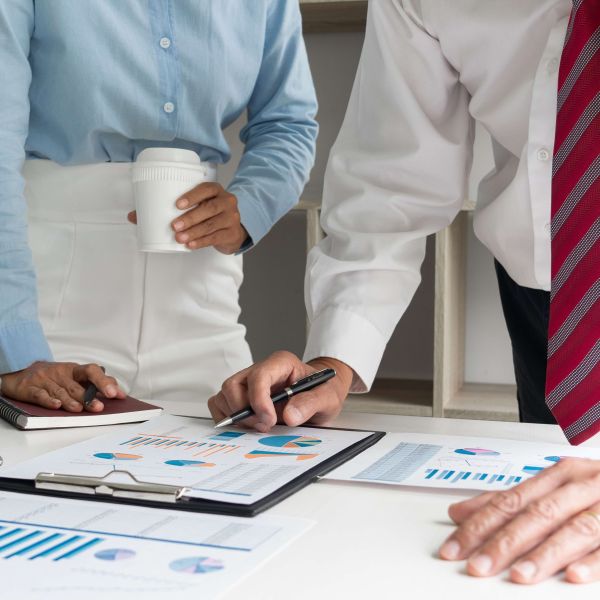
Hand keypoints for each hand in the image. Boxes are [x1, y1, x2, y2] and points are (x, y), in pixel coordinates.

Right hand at [0, 361, 125, 412]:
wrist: (21, 373)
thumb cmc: (54, 376)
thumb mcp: (74, 375)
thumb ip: (95, 383)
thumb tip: (117, 391)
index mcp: (74, 370)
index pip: (91, 371)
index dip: (103, 381)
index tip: (114, 393)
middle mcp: (60, 374)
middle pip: (76, 385)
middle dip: (88, 397)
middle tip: (99, 406)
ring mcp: (45, 380)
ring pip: (60, 392)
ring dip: (71, 401)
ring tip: (80, 409)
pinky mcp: (30, 388)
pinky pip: (39, 395)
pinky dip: (48, 400)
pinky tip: (56, 405)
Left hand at [127, 182, 247, 253]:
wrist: (232, 231)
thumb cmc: (208, 215)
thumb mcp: (195, 207)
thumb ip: (167, 209)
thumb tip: (134, 216)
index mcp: (215, 191)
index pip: (206, 189)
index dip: (192, 195)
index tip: (177, 205)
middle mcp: (226, 202)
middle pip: (210, 208)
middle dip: (190, 218)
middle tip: (174, 226)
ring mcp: (231, 218)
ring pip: (212, 224)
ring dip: (194, 232)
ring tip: (179, 238)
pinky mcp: (231, 233)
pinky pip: (215, 237)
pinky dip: (202, 242)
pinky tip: (191, 245)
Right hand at [208, 351, 353, 432]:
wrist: (321, 394)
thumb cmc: (323, 390)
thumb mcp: (328, 397)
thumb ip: (311, 403)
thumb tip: (290, 415)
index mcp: (280, 363)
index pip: (258, 376)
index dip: (259, 400)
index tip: (269, 420)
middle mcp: (260, 370)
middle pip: (233, 385)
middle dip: (244, 410)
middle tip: (265, 426)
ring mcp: (247, 383)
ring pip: (223, 395)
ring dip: (236, 416)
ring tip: (259, 426)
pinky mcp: (241, 397)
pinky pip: (220, 404)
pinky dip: (227, 418)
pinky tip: (247, 426)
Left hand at [439, 458, 599, 583]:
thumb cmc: (597, 490)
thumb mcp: (550, 490)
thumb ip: (507, 501)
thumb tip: (459, 512)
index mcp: (556, 476)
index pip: (508, 501)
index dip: (478, 524)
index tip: (454, 547)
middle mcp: (580, 486)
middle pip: (535, 515)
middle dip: (503, 542)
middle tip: (477, 566)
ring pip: (572, 529)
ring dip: (544, 554)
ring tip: (519, 576)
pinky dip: (594, 561)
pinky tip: (574, 576)